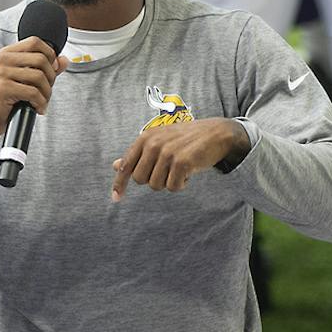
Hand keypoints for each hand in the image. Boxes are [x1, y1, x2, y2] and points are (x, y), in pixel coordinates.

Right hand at [0, 35, 65, 167]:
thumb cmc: (5, 99)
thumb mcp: (25, 80)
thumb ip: (44, 69)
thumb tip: (64, 60)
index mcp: (7, 53)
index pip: (35, 42)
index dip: (49, 54)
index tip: (52, 70)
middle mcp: (3, 59)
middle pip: (41, 59)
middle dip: (51, 77)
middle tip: (47, 91)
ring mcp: (1, 73)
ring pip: (39, 77)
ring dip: (46, 93)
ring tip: (43, 102)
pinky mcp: (3, 88)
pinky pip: (33, 92)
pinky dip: (40, 102)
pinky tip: (37, 108)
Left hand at [110, 118, 249, 200]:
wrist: (215, 133)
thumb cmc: (185, 139)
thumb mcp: (159, 141)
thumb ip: (138, 154)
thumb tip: (115, 165)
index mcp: (145, 138)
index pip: (126, 165)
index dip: (119, 184)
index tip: (116, 198)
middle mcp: (153, 144)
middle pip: (140, 180)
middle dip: (153, 180)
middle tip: (167, 171)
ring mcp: (167, 153)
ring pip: (156, 185)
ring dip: (169, 182)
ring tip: (179, 169)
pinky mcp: (181, 162)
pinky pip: (172, 187)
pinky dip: (181, 185)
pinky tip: (188, 173)